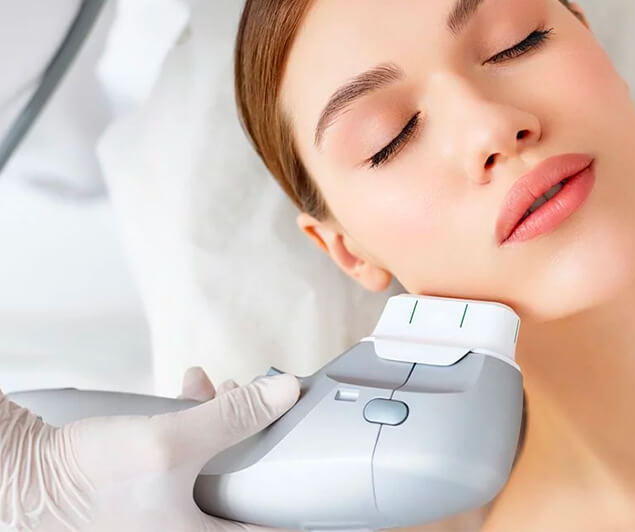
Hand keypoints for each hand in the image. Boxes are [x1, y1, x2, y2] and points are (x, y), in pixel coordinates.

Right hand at [2, 372, 299, 531]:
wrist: (22, 473)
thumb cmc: (86, 476)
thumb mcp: (171, 441)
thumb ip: (233, 418)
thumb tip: (285, 393)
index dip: (304, 513)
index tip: (335, 498)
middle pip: (249, 488)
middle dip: (263, 442)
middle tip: (273, 410)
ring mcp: (167, 513)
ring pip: (221, 466)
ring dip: (229, 422)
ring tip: (226, 389)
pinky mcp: (149, 492)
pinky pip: (191, 457)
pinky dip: (196, 422)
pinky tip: (190, 390)